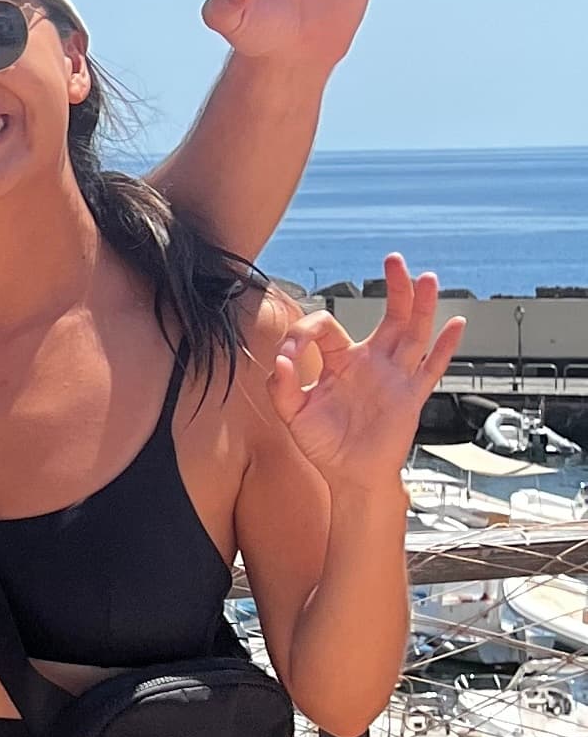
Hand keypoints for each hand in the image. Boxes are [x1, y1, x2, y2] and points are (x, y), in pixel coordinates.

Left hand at [271, 255, 463, 493]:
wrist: (350, 475)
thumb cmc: (324, 444)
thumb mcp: (294, 414)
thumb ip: (284, 386)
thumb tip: (281, 359)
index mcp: (341, 362)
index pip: (328, 328)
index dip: (307, 332)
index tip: (292, 350)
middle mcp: (372, 363)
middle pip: (389, 317)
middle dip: (394, 289)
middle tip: (395, 261)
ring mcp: (395, 377)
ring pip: (414, 334)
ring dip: (421, 307)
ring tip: (427, 279)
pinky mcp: (411, 396)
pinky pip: (432, 368)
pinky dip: (445, 347)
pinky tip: (455, 325)